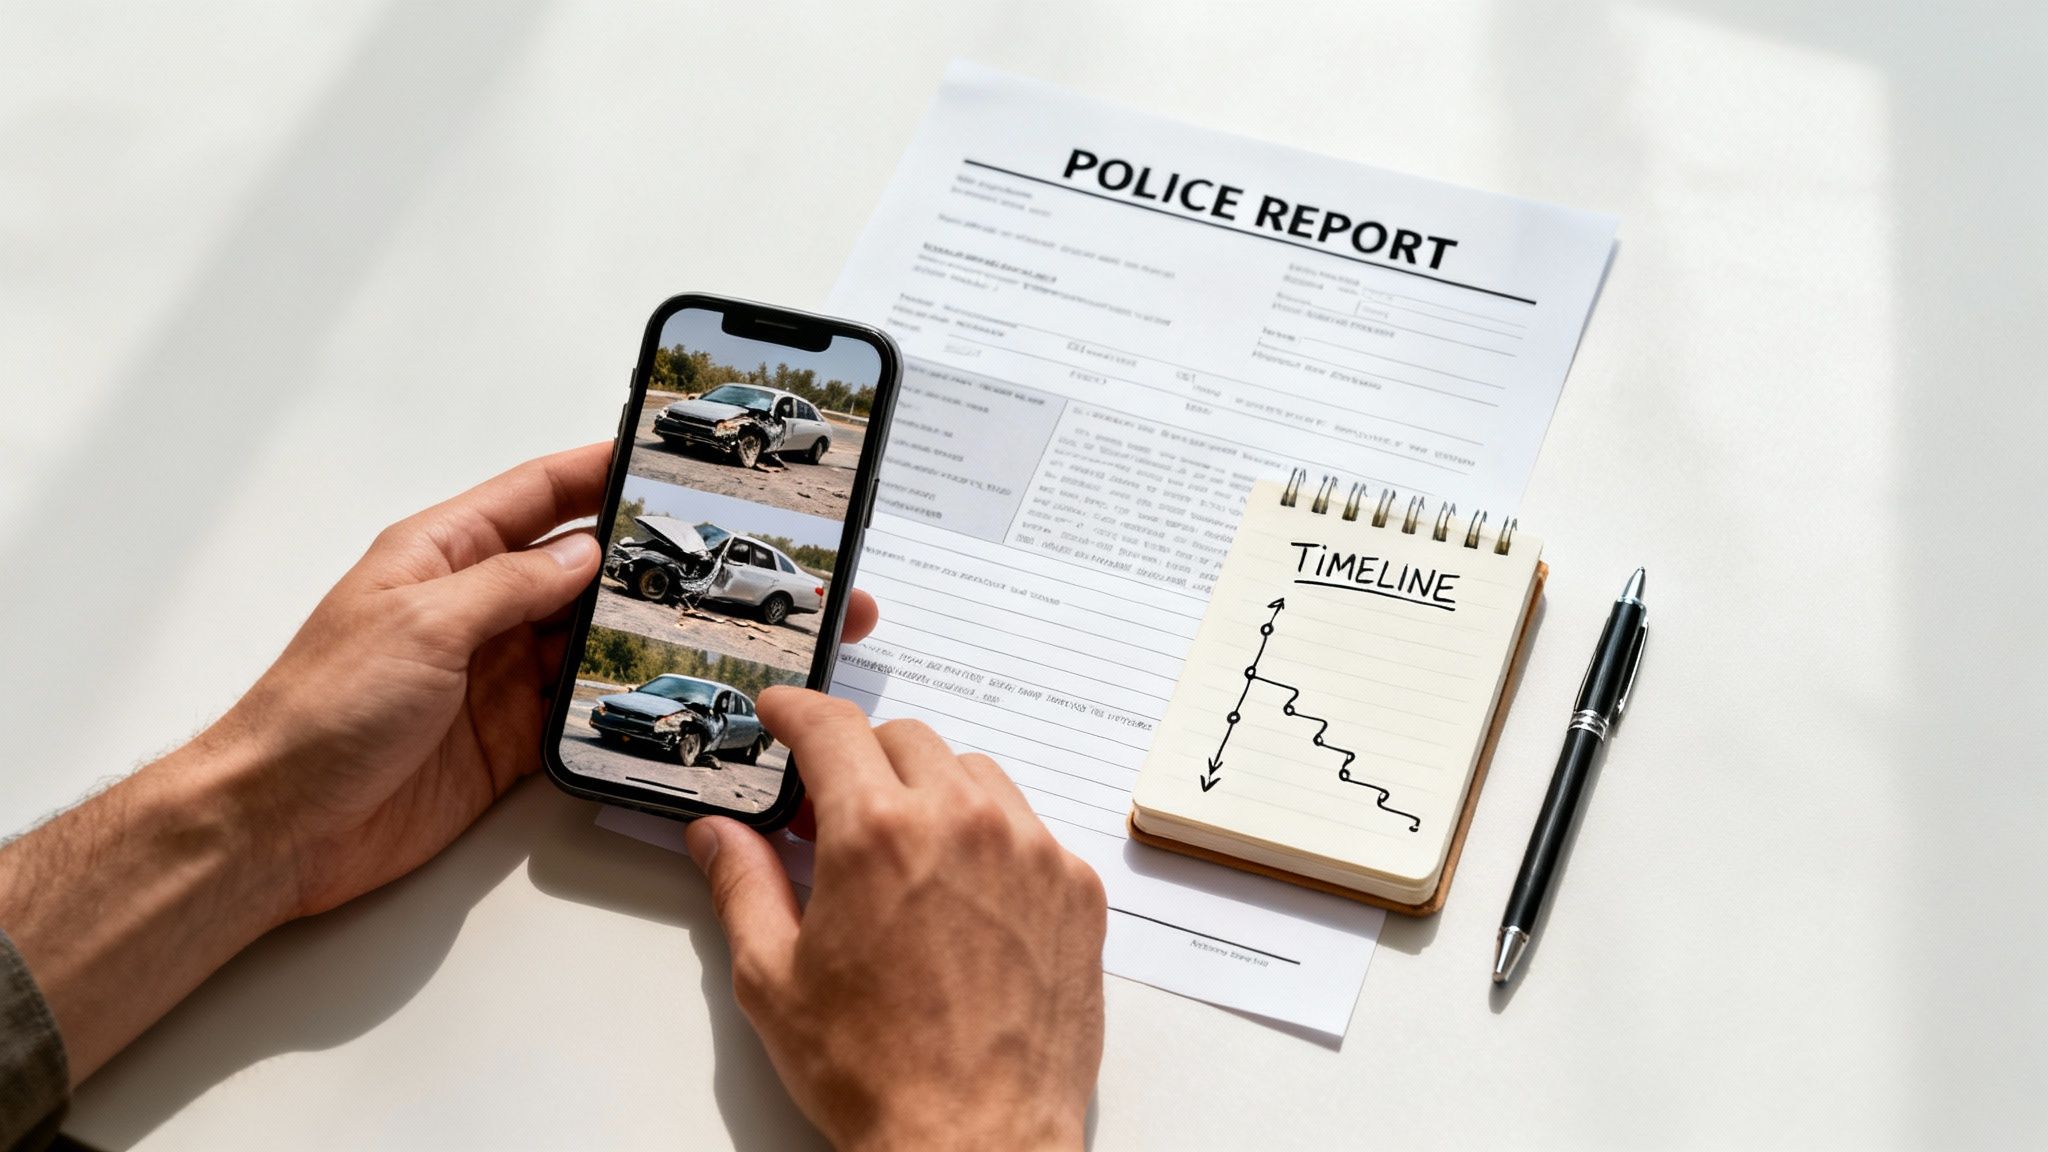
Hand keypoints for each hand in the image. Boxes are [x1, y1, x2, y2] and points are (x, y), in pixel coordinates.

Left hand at [219, 445, 876, 919]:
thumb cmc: (321, 710)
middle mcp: (471, 608)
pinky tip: (654, 694)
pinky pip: (575, 711)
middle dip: (634, 557)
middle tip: (704, 547)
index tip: (654, 456)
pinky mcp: (505, 739)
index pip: (534, 494)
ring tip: (697, 620)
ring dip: (630, 632)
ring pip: (581, 639)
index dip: (594, 471)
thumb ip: (511, 585)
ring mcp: (491, 674)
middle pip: (571, 568)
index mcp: (439, 556)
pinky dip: (613, 703)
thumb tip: (584, 555)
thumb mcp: (422, 622)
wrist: (282, 823)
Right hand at [685, 693, 1106, 1151]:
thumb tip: (718, 838)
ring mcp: (1030, 852)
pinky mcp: (1075, 889)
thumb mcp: (775, 980)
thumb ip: (743, 886)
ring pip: (974, 774)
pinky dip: (992, 839)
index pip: (832, 728)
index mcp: (877, 834)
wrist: (977, 1140)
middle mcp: (962, 824)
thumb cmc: (879, 1074)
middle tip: (835, 813)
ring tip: (904, 858)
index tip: (785, 715)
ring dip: (932, 792)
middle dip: (862, 761)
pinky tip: (964, 897)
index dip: (798, 712)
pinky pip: (1029, 827)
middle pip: (906, 739)